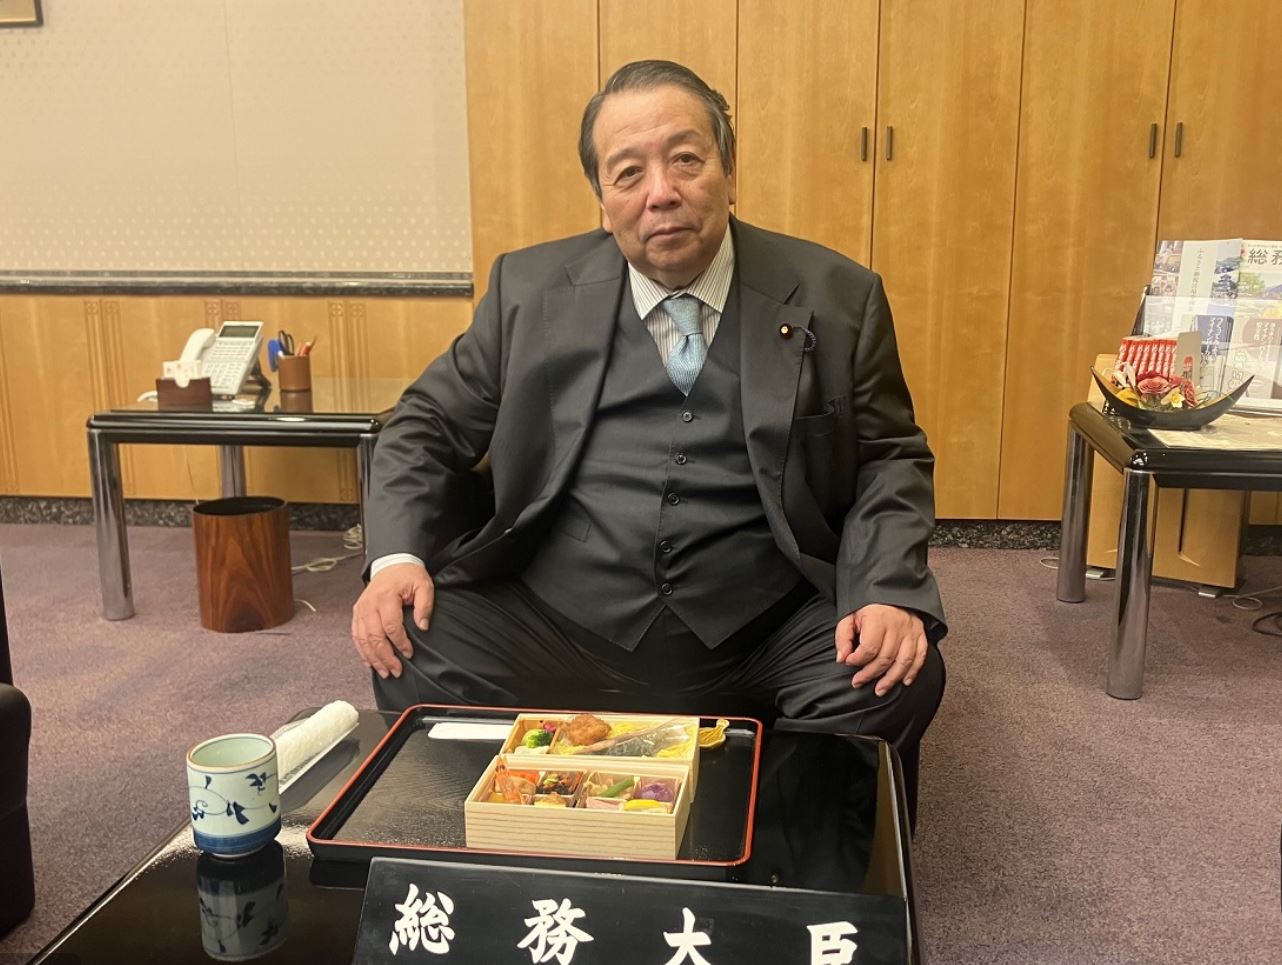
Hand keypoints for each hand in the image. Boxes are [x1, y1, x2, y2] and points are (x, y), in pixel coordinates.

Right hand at [351, 563, 433, 678]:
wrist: (392, 563)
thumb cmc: (408, 575)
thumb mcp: (424, 585)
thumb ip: (425, 605)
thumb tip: (422, 626)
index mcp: (386, 597)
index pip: (391, 626)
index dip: (400, 643)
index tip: (409, 654)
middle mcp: (370, 604)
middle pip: (374, 637)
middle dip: (386, 657)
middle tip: (396, 671)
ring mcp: (361, 609)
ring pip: (363, 640)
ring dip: (373, 658)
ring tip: (384, 672)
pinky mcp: (357, 613)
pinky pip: (356, 636)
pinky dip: (362, 651)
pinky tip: (370, 662)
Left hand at [835, 604, 927, 696]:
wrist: (890, 589)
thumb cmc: (868, 605)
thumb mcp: (850, 615)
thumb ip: (843, 637)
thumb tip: (842, 658)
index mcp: (878, 618)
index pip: (869, 648)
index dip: (857, 660)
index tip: (849, 662)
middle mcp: (897, 625)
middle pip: (885, 658)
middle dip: (870, 674)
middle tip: (858, 682)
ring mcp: (911, 631)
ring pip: (904, 662)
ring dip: (892, 679)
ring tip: (880, 690)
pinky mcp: (920, 634)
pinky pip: (920, 656)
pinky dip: (913, 671)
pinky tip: (904, 681)